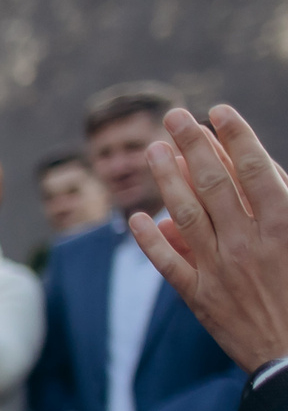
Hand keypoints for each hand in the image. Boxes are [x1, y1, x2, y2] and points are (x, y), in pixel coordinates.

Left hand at [128, 106, 287, 372]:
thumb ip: (281, 209)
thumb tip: (253, 178)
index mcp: (286, 227)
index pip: (254, 170)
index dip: (235, 137)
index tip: (218, 111)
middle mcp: (249, 245)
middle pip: (213, 184)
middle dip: (192, 145)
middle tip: (174, 116)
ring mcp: (221, 271)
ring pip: (185, 215)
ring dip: (166, 180)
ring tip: (154, 150)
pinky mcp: (201, 298)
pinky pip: (168, 264)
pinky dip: (149, 240)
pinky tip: (136, 218)